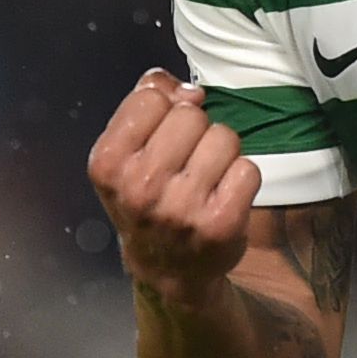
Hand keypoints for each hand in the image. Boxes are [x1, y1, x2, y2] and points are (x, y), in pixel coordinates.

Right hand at [89, 69, 257, 306]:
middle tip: (185, 162)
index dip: (163, 109)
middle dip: (194, 130)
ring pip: (223, 137)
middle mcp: (139, 187)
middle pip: (190, 115)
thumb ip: (145, 104)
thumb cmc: (146, 201)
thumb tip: (185, 89)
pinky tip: (223, 195)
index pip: (150, 98)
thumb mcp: (124, 153)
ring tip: (205, 178)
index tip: (162, 134)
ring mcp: (180, 208)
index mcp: (108, 163)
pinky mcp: (220, 224)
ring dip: (221, 152)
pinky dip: (241, 178)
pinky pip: (248, 168)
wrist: (166, 268)